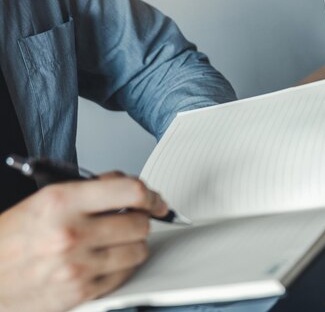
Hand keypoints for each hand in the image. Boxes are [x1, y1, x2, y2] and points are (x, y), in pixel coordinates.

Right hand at [0, 172, 168, 311]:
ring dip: (133, 244)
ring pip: (139, 250)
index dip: (151, 195)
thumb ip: (92, 189)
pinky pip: (125, 275)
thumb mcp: (45, 199)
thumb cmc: (12, 238)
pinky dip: (122, 266)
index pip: (131, 191)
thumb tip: (129, 187)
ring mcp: (77, 266)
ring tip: (116, 240)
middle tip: (130, 219)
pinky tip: (106, 259)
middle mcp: (71, 233)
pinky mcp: (81, 292)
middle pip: (140, 223)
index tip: (156, 200)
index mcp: (62, 202)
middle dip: (139, 220)